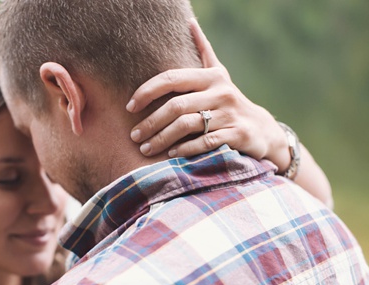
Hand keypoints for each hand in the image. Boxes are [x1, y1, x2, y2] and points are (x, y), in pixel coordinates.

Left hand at [127, 18, 286, 162]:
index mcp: (211, 76)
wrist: (262, 129)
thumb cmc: (228, 101)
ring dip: (162, 138)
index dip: (147, 92)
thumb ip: (203, 51)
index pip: (171, 78)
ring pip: (187, 125)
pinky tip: (171, 155)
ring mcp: (229, 114)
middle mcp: (221, 92)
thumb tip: (190, 22)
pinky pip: (205, 142)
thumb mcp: (219, 74)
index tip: (130, 107)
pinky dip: (185, 149)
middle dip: (150, 122)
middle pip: (176, 106)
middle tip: (134, 136)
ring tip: (146, 149)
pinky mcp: (237, 134)